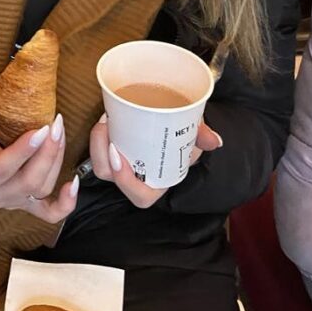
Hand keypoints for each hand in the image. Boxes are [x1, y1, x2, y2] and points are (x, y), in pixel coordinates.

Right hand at [0, 67, 78, 223]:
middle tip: (56, 125)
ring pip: (41, 189)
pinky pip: (49, 213)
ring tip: (60, 133)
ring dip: (55, 162)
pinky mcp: (26, 203)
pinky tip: (74, 183)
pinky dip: (65, 203)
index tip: (40, 130)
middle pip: (27, 183)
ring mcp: (12, 203)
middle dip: (46, 154)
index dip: (21, 152)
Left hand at [89, 114, 223, 207]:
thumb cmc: (182, 137)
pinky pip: (97, 146)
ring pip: (98, 160)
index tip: (119, 155)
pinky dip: (98, 133)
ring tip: (106, 119)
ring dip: (96, 141)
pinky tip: (107, 114)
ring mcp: (119, 162)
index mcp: (154, 183)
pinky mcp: (108, 146)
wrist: (172, 123)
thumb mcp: (194, 136)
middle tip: (106, 126)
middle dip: (100, 152)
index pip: (138, 196)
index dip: (126, 181)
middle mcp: (133, 176)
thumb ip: (202, 137)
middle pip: (107, 174)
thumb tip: (215, 140)